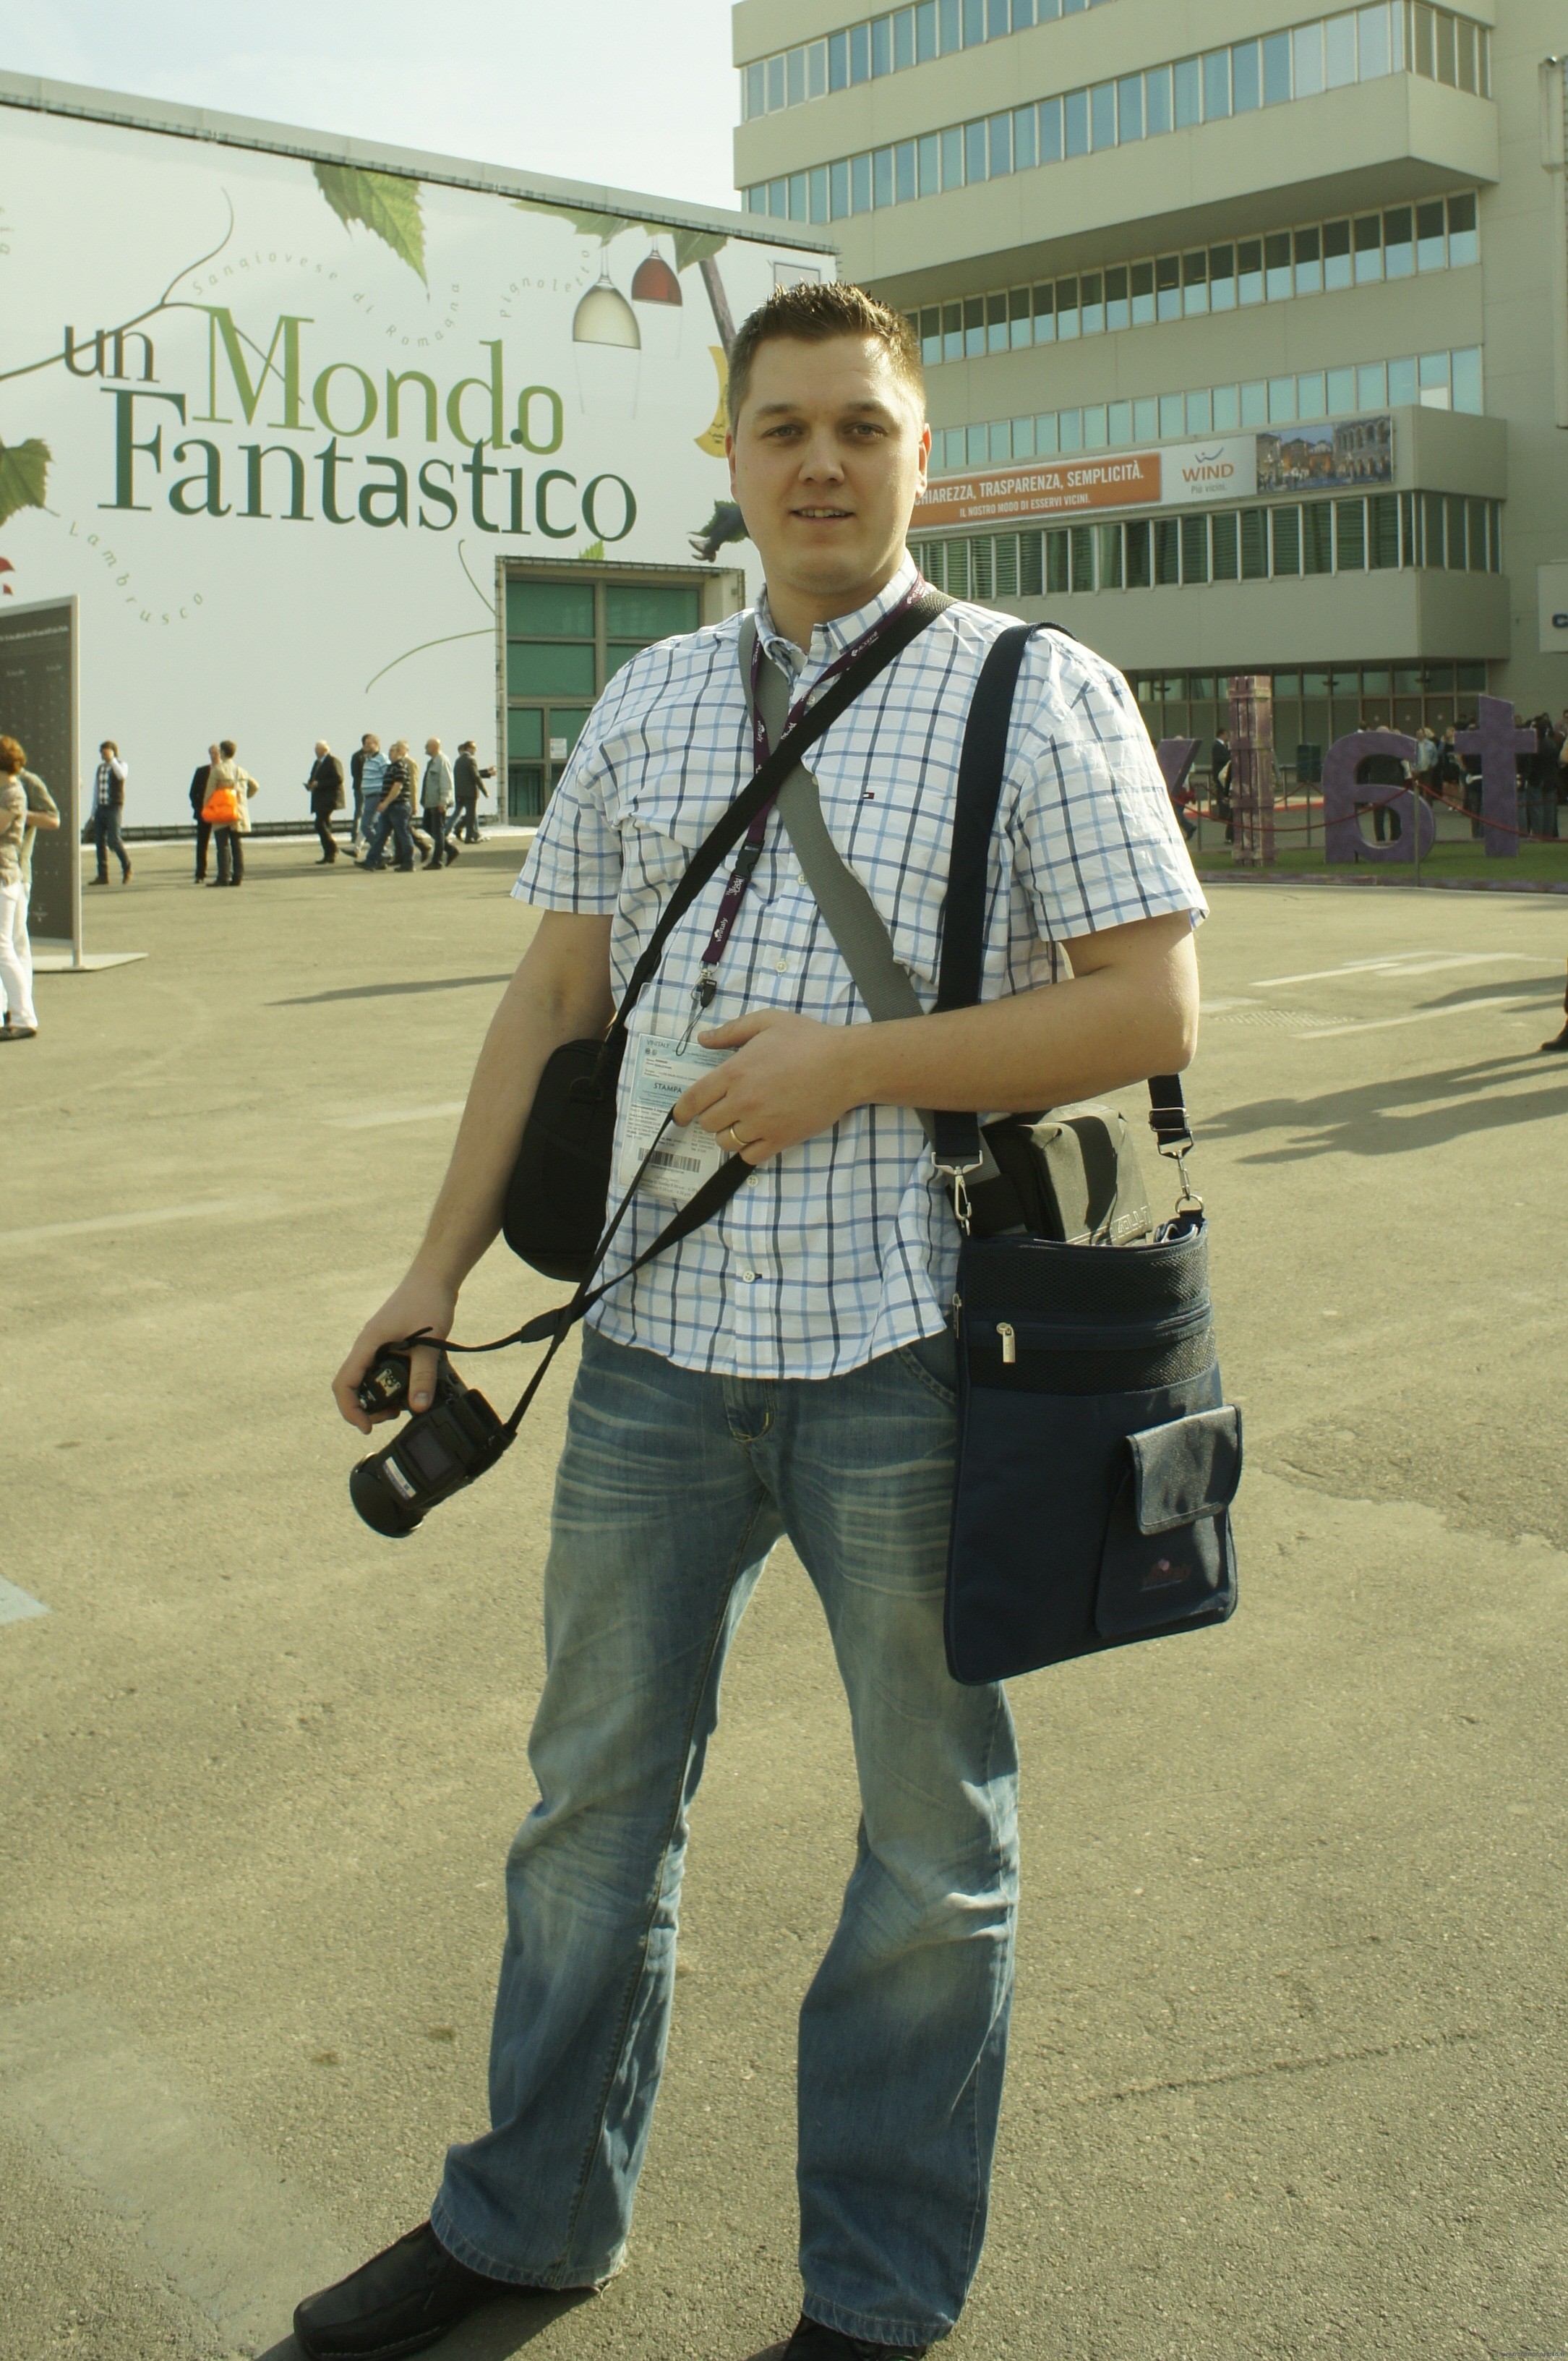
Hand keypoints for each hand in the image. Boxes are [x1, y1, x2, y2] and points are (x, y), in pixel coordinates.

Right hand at [332, 1269, 456, 1432]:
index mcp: (368, 1344)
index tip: (366, 1426)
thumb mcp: (429, 1343)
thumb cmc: (428, 1301)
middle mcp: (368, 1345)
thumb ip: (423, 1375)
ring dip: (379, 1397)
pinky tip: (410, 1388)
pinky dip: (391, 1384)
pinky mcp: (389, 1344)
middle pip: (353, 1385)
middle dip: (367, 1407)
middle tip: (391, 1416)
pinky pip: (381, 1369)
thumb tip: (419, 1407)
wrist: (434, 1278)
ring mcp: (377, 1344)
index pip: (345, 1384)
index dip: (350, 1410)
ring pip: (367, 1379)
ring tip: (402, 1406)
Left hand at [671, 1011, 858, 1164]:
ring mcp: (762, 1123)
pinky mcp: (781, 1139)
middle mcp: (744, 1100)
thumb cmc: (809, 1040)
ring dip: (729, 1134)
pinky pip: (750, 1157)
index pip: (694, 1099)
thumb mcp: (767, 1021)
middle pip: (708, 1123)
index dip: (681, 1111)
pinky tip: (757, 1137)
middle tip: (725, 1109)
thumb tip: (703, 1039)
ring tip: (742, 1123)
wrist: (846, 1065)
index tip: (680, 1116)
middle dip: (711, 1117)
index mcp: (736, 1071)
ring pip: (726, 1142)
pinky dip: (748, 1150)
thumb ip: (731, 1031)